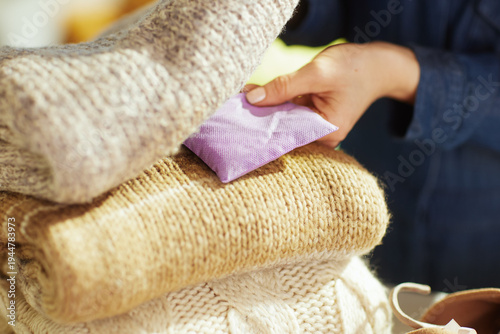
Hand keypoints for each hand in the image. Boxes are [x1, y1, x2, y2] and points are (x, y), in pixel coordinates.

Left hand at [245, 42, 419, 147]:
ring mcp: (318, 127)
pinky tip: (255, 98)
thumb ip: (284, 86)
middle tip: (230, 111)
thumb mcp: (317, 73)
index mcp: (327, 132)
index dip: (260, 129)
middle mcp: (322, 136)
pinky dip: (275, 105)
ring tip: (238, 103)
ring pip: (284, 121)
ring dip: (264, 111)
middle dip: (259, 119)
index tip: (235, 124)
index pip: (286, 135)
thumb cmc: (354, 68)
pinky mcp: (314, 117)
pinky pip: (290, 113)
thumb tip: (251, 98)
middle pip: (283, 130)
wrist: (378, 65)